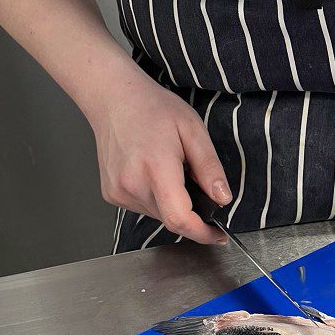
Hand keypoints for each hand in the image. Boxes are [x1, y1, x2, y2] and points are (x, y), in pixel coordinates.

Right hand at [87, 64, 230, 243]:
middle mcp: (132, 184)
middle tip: (195, 184)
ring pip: (158, 215)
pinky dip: (156, 199)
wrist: (113, 99)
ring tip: (170, 171)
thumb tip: (223, 198)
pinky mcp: (112, 194)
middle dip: (191, 212)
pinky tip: (153, 174)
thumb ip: (209, 167)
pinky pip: (143, 208)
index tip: (217, 235)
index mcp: (156, 168)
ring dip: (173, 204)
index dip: (202, 233)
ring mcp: (118, 191)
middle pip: (171, 219)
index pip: (180, 218)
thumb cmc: (152, 108)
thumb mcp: (193, 130)